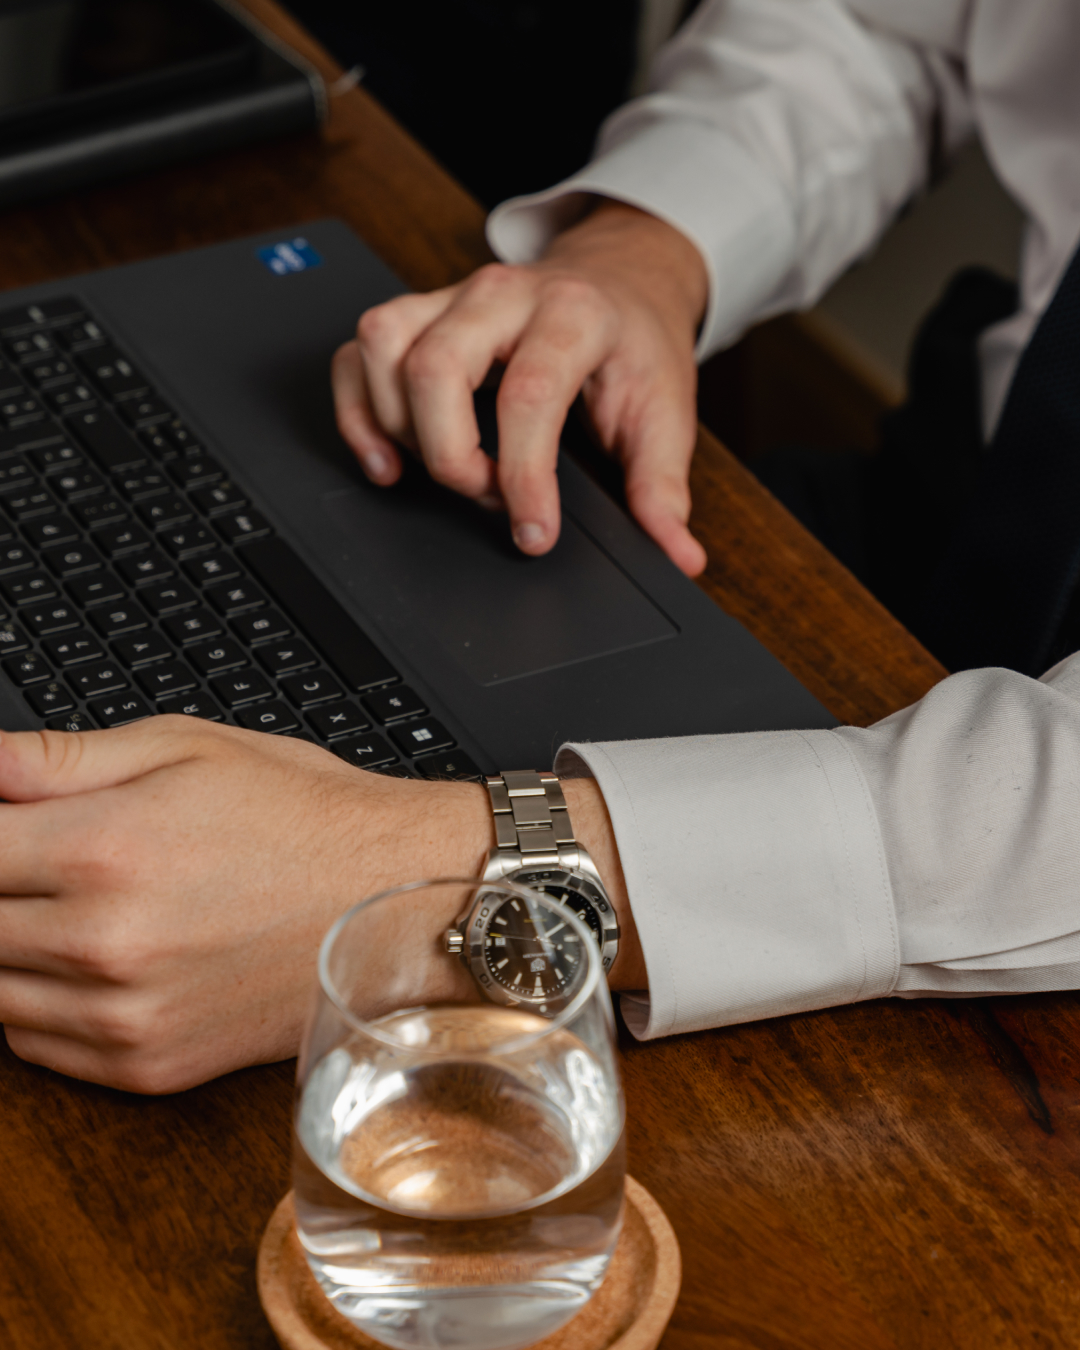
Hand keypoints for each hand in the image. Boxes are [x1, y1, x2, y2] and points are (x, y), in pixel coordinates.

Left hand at [0, 720, 641, 1092]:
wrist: (395, 900)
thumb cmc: (304, 818)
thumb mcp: (189, 747)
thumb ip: (62, 758)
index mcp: (103, 849)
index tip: (3, 831)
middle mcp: (103, 942)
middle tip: (39, 864)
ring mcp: (124, 1014)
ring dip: (8, 948)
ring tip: (62, 907)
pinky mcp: (147, 1064)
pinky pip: (35, 1048)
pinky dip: (34, 1006)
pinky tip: (82, 961)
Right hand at [332, 200, 708, 575]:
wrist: (619, 282)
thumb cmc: (635, 345)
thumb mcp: (664, 413)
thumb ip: (663, 488)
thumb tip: (676, 555)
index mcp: (574, 315)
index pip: (529, 395)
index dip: (522, 477)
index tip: (533, 532)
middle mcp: (503, 295)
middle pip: (435, 367)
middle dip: (451, 455)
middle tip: (487, 495)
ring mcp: (451, 297)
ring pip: (383, 347)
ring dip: (399, 428)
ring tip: (443, 470)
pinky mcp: (417, 313)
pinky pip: (357, 352)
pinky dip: (358, 411)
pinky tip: (386, 457)